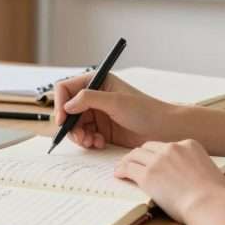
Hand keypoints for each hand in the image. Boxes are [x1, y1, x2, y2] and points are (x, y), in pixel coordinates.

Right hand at [53, 73, 173, 148]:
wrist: (164, 130)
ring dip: (79, 135)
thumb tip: (67, 105)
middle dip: (71, 125)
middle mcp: (94, 96)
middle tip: (79, 138)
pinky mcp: (102, 129)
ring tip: (91, 142)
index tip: (62, 120)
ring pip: (74, 125)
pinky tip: (100, 143)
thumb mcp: (116, 102)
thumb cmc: (145, 111)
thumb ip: (89, 99)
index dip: (60, 103)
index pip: (66, 88)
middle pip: (67, 109)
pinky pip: (84, 135)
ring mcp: (97, 113)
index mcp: (97, 81)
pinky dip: (88, 141)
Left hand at [114, 140, 224, 223]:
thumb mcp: (211, 172)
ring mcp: (158, 160)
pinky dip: (122, 170)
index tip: (154, 160)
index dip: (158, 153)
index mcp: (189, 145)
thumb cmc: (216, 196)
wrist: (210, 204)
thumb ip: (198, 168)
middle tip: (135, 162)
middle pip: (149, 147)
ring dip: (128, 160)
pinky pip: (129, 168)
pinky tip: (119, 175)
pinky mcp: (147, 175)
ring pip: (136, 155)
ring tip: (122, 167)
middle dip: (141, 154)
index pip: (167, 146)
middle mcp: (172, 148)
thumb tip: (195, 177)